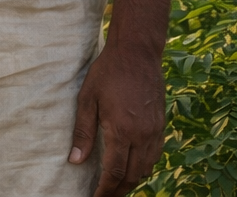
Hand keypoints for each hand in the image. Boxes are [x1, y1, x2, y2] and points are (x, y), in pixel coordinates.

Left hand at [69, 42, 165, 195]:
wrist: (137, 55)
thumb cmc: (107, 73)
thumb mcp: (87, 99)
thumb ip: (82, 132)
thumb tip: (75, 161)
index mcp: (121, 131)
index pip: (114, 173)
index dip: (105, 190)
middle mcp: (142, 137)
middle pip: (132, 176)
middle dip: (118, 190)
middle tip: (105, 196)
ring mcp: (155, 132)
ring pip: (146, 169)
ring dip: (132, 181)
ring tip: (117, 186)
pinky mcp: (161, 126)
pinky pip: (154, 156)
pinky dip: (144, 168)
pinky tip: (133, 167)